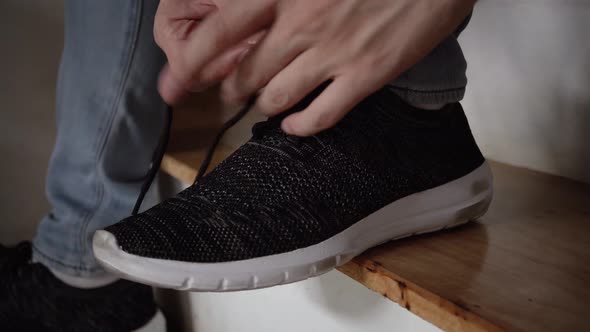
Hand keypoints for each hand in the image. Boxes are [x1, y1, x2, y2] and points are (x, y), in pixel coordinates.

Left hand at [158, 0, 474, 135]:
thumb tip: (256, 9)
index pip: (218, 34)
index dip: (188, 63)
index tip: (175, 83)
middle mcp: (301, 24)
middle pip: (246, 75)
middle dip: (232, 88)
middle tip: (231, 89)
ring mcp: (333, 53)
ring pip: (277, 99)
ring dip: (265, 106)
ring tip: (265, 103)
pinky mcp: (365, 75)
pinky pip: (320, 116)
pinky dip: (300, 127)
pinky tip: (295, 125)